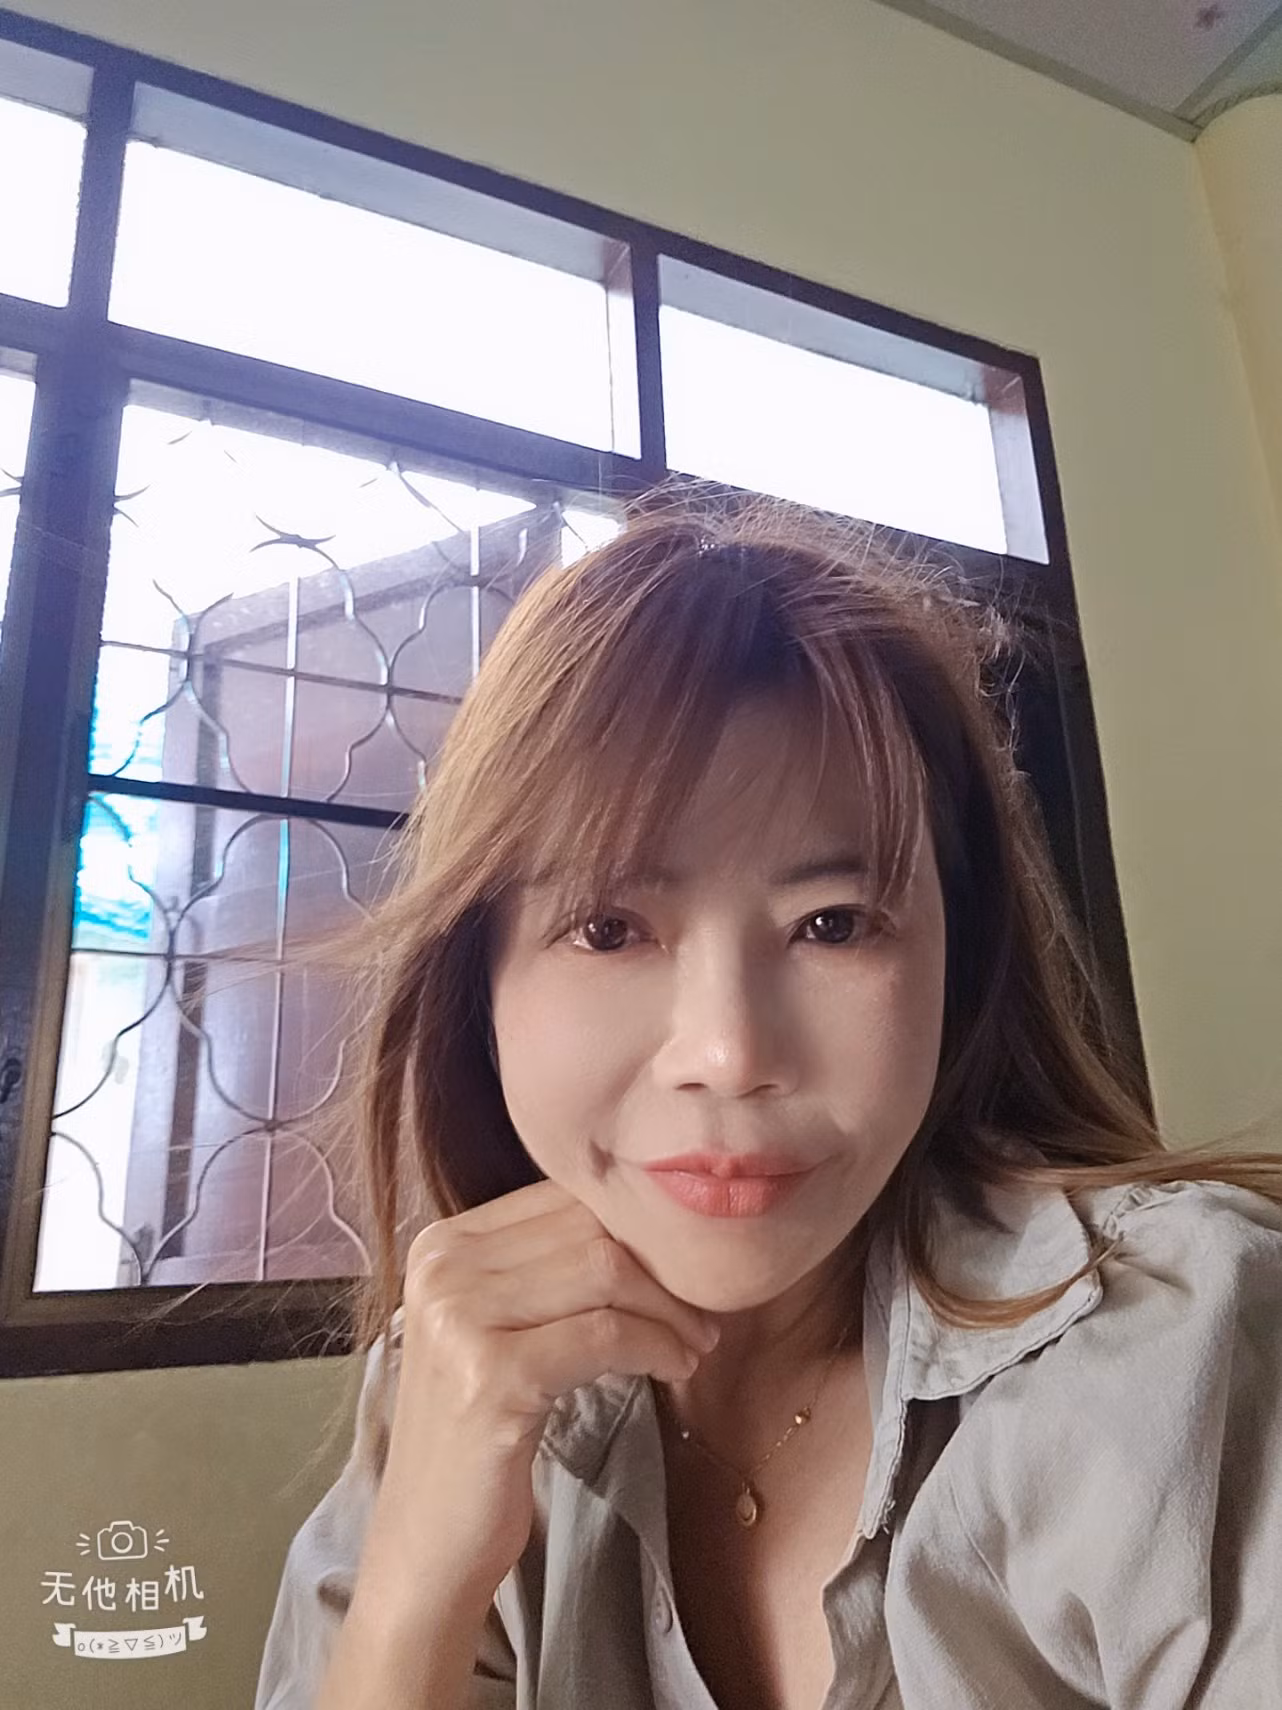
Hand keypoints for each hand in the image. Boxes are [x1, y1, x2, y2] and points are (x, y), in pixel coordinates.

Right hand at [361, 1177, 719, 1601]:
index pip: (563, 1196)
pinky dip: (656, 1345)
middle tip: (702, 1312)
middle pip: (588, 1226)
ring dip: (668, 1308)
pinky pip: (606, 1333)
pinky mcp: (491, 1374)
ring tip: (693, 1343)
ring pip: (605, 1270)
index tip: (680, 1270)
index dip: (635, 1227)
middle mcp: (441, 1266)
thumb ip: (545, 1267)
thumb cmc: (477, 1433)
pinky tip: (675, 1368)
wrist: (428, 1544)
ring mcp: (459, 1317)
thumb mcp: (496, 1328)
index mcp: (441, 1243)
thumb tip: (649, 1222)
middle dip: (660, 1265)